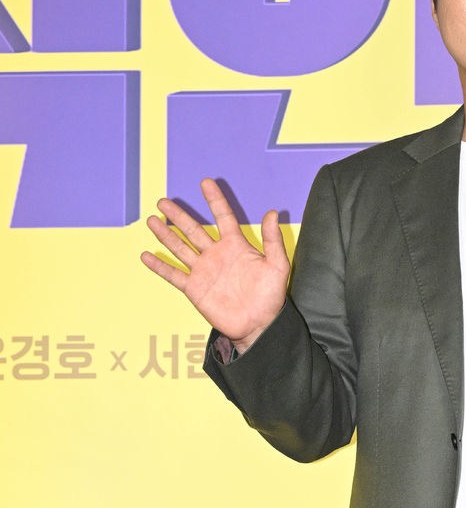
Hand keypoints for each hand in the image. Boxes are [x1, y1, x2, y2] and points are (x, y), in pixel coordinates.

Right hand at [141, 178, 289, 350]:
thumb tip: (272, 212)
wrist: (258, 325)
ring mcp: (203, 271)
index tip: (205, 182)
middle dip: (178, 216)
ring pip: (180, 248)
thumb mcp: (277, 266)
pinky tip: (146, 256)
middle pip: (193, 230)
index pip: (223, 217)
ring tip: (152, 220)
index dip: (215, 200)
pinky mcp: (194, 288)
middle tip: (163, 201)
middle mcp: (216, 255)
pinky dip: (159, 266)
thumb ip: (273, 240)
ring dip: (165, 235)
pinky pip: (173, 275)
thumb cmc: (270, 297)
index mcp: (236, 246)